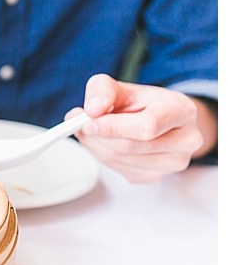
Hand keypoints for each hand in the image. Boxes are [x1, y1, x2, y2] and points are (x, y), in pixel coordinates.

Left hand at [73, 74, 206, 182]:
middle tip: (79, 126)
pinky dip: (103, 158)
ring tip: (91, 132)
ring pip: (121, 161)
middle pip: (130, 146)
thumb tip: (91, 109)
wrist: (160, 120)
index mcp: (181, 111)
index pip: (147, 126)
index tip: (88, 124)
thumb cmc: (143, 104)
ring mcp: (174, 162)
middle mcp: (186, 140)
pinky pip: (120, 171)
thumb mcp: (121, 87)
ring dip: (96, 148)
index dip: (112, 127)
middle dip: (97, 137)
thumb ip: (102, 90)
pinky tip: (104, 144)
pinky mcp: (157, 176)